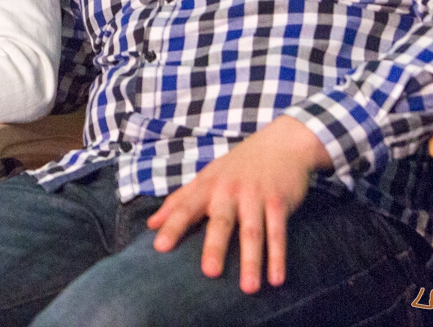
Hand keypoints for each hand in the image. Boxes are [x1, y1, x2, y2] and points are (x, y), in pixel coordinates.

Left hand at [147, 115, 331, 293]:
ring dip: (251, 261)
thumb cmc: (238, 165)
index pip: (186, 208)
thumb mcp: (206, 177)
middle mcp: (230, 191)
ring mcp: (256, 196)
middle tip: (209, 273)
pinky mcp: (279, 202)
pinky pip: (278, 233)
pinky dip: (278, 256)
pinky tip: (276, 278)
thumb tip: (151, 224)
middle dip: (215, 246)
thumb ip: (180, 201)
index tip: (159, 247)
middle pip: (221, 222)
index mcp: (208, 186)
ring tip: (248, 288)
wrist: (281, 143)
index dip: (172, 226)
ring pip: (253, 232)